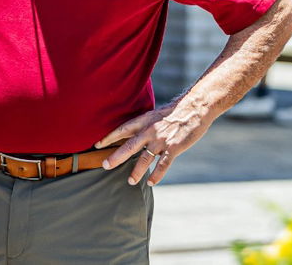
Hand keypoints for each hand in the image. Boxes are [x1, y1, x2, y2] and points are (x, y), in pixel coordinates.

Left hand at [95, 99, 210, 186]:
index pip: (122, 129)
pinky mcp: (173, 148)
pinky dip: (156, 175)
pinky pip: (162, 165)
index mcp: (144, 120)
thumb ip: (145, 125)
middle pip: (129, 146)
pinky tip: (150, 183)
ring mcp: (161, 140)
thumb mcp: (155, 115)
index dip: (109, 137)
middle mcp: (149, 130)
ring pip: (144, 159)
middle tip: (105, 166)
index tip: (98, 145)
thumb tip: (134, 134)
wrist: (194, 108)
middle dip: (116, 157)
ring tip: (130, 181)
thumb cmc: (174, 112)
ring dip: (136, 172)